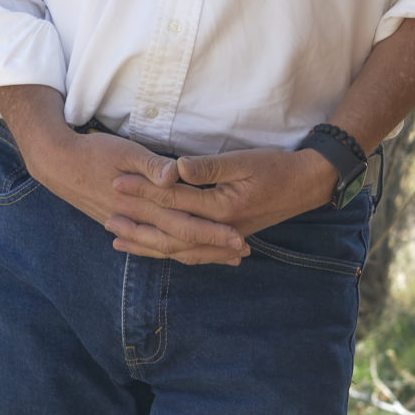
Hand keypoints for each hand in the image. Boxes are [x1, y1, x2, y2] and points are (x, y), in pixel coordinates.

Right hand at [7, 116, 248, 265]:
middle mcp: (137, 219)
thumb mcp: (125, 150)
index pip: (184, 223)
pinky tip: (184, 255)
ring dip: (196, 253)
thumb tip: (174, 176)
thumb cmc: (94, 151)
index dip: (212, 233)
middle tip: (241, 252)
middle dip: (212, 248)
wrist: (58, 164)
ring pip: (166, 247)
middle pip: (180, 241)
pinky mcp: (122, 224)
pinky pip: (150, 245)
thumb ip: (151, 165)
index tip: (238, 238)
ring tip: (222, 258)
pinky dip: (170, 251)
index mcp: (142, 202)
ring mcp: (129, 225)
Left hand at [114, 148, 338, 241]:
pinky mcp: (228, 238)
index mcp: (222, 208)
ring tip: (120, 240)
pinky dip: (171, 253)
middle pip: (169, 231)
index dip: (143, 191)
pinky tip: (157, 252)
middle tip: (107, 216)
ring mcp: (224, 238)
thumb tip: (174, 169)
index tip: (116, 181)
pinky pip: (194, 254)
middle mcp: (220, 230)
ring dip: (148, 245)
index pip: (172, 200)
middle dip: (137, 223)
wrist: (308, 184)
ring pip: (178, 249)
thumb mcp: (244, 160)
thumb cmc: (277, 167)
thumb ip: (208, 167)